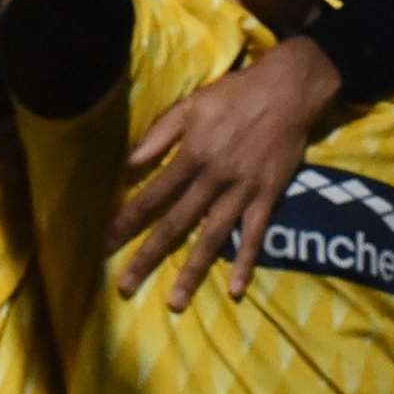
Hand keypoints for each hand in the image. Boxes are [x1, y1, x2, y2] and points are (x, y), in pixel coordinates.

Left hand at [106, 37, 341, 311]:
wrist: (289, 90)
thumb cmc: (235, 95)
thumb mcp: (191, 105)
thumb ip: (159, 135)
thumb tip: (128, 164)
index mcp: (192, 156)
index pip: (151, 196)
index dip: (126, 221)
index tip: (104, 243)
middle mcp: (214, 179)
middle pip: (175, 224)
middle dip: (148, 257)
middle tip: (125, 287)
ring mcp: (242, 192)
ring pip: (212, 238)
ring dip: (192, 271)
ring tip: (174, 302)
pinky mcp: (267, 197)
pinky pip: (255, 235)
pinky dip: (246, 263)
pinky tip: (234, 289)